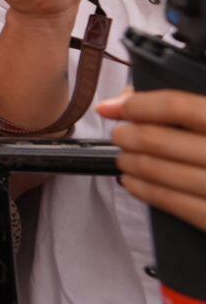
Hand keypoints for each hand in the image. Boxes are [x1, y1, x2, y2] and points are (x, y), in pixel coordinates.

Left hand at [98, 90, 205, 231]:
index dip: (139, 105)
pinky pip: (178, 205)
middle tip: (120, 135)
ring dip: (133, 164)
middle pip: (163, 141)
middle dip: (130, 137)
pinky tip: (134, 183)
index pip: (180, 106)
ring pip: (164, 173)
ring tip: (124, 158)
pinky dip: (148, 192)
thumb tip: (132, 97)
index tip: (114, 107)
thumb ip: (190, 106)